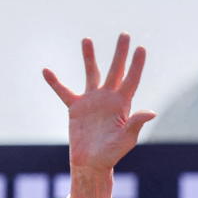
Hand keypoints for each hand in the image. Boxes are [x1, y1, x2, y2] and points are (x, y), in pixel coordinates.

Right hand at [43, 33, 155, 175]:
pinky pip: (64, 92)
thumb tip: (151, 112)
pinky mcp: (76, 108)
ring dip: (89, 57)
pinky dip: (55, 82)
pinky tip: (46, 71)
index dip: (136, 64)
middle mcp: (108, 98)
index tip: (141, 48)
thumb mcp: (126, 139)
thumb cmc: (112, 154)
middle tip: (125, 34)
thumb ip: (136, 123)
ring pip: (91, 74)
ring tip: (87, 39)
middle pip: (115, 70)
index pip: (131, 79)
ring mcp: (92, 101)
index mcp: (122, 104)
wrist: (91, 163)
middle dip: (120, 53)